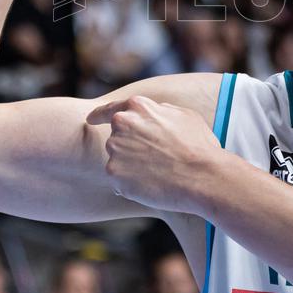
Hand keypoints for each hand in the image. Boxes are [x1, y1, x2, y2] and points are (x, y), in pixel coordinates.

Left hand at [87, 95, 220, 212]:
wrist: (201, 176)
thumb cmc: (198, 145)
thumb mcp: (185, 115)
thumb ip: (161, 110)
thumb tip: (155, 111)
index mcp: (137, 106)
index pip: (109, 110)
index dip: (99, 115)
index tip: (91, 120)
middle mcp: (121, 125)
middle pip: (116, 138)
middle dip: (129, 148)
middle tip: (152, 159)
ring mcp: (116, 151)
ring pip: (117, 160)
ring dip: (131, 167)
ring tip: (157, 172)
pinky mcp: (115, 175)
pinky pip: (119, 181)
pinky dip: (131, 185)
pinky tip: (152, 185)